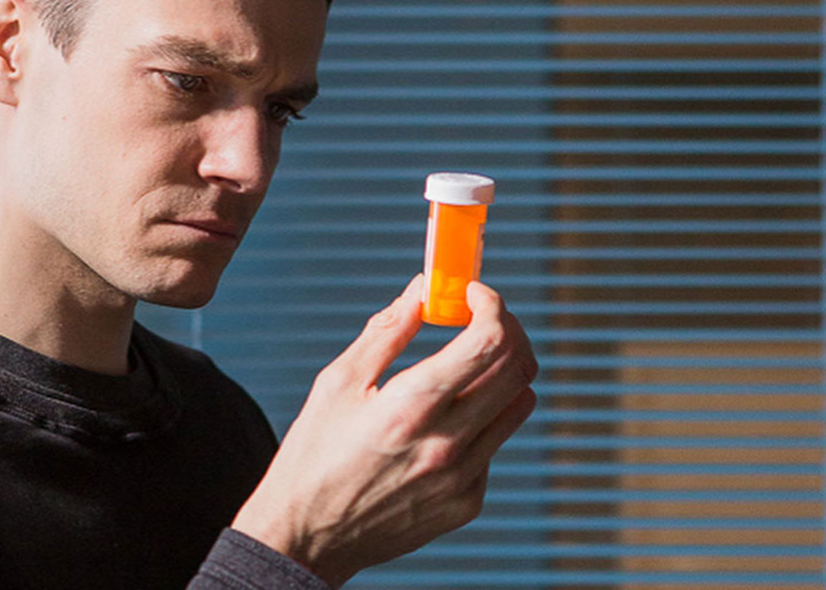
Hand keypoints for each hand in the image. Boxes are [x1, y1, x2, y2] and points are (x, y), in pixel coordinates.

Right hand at [230, 275, 537, 587]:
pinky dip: (484, 415)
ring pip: (518, 404)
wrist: (308, 535)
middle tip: (480, 316)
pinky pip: (495, 443)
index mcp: (411, 408)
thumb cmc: (315, 452)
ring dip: (502, 369)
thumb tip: (422, 290)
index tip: (472, 292)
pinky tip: (446, 416)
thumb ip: (387, 331)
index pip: (487, 343)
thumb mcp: (338, 382)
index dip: (491, 305)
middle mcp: (447, 444)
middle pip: (515, 368)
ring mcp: (463, 478)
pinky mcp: (468, 501)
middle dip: (506, 328)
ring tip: (467, 360)